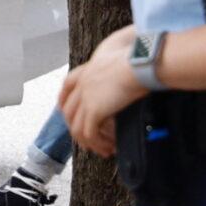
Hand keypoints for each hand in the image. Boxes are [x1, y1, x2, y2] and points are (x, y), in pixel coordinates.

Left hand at [59, 25, 145, 157]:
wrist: (141, 63)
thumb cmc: (141, 57)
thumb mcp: (125, 56)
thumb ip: (120, 63)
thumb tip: (132, 64)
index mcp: (88, 69)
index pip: (67, 85)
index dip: (63, 100)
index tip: (66, 111)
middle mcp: (83, 83)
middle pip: (68, 110)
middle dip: (74, 127)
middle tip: (88, 139)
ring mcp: (86, 98)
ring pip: (76, 127)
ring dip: (88, 141)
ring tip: (101, 150)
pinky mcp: (94, 111)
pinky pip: (89, 134)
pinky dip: (97, 144)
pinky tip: (108, 149)